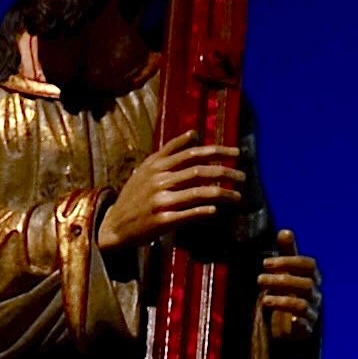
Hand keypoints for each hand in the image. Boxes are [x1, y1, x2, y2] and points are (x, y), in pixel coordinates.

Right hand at [97, 137, 248, 252]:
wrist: (114, 225)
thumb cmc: (134, 195)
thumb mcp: (147, 168)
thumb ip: (169, 150)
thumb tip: (194, 133)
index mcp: (157, 165)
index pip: (192, 153)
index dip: (217, 152)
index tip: (236, 153)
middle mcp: (159, 180)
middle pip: (199, 171)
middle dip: (225, 172)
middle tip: (243, 176)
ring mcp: (160, 201)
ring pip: (198, 193)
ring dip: (221, 194)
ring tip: (237, 196)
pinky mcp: (161, 221)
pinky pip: (187, 214)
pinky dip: (203, 211)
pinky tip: (216, 211)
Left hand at [255, 232, 319, 341]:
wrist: (284, 324)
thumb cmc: (285, 292)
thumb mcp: (284, 272)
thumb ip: (286, 253)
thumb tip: (285, 231)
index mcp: (311, 277)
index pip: (308, 264)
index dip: (288, 261)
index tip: (265, 263)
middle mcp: (314, 294)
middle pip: (306, 284)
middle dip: (281, 280)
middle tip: (259, 279)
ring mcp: (311, 312)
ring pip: (302, 305)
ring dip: (282, 301)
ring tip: (263, 300)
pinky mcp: (304, 329)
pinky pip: (304, 326)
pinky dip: (296, 322)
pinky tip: (287, 319)